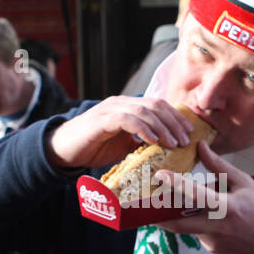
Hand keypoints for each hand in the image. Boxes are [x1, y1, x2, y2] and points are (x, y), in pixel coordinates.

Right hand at [45, 96, 194, 169]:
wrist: (64, 150)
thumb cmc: (94, 147)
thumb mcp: (124, 146)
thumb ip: (142, 143)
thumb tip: (165, 150)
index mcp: (129, 107)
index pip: (158, 105)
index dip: (176, 117)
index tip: (189, 132)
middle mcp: (121, 103)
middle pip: (156, 105)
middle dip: (174, 122)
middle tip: (185, 140)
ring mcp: (111, 109)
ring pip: (144, 111)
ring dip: (162, 127)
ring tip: (173, 143)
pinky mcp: (101, 119)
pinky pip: (127, 119)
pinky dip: (143, 129)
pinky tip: (153, 141)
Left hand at [157, 140, 253, 253]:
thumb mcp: (245, 183)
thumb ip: (220, 166)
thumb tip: (201, 147)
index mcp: (226, 208)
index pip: (195, 195)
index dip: (175, 185)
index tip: (160, 175)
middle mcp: (216, 227)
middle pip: (177, 223)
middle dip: (157, 214)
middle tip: (145, 202)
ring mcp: (212, 242)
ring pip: (188, 226)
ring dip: (182, 215)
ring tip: (186, 203)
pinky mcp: (212, 249)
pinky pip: (198, 233)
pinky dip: (198, 223)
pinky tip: (212, 218)